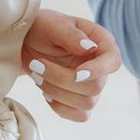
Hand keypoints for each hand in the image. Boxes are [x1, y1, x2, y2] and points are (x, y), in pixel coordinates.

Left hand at [21, 9, 120, 123]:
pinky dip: (60, 107)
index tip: (76, 73)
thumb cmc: (43, 28)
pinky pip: (80, 115)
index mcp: (102, 43)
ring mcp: (91, 85)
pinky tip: (46, 92)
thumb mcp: (53, 24)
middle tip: (37, 65)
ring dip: (57, 92)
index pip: (113, 61)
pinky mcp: (79, 100)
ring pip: (87, 103)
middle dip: (62, 80)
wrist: (27, 41)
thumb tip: (91, 49)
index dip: (98, 71)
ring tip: (37, 74)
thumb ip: (71, 35)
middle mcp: (101, 65)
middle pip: (95, 87)